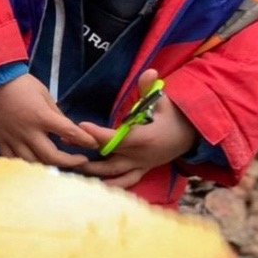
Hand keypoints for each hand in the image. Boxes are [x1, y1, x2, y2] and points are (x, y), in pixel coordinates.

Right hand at [0, 72, 97, 167]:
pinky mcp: (0, 140)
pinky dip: (26, 165)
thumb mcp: (43, 93)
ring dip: (50, 166)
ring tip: (59, 165)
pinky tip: (35, 164)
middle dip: (71, 162)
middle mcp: (28, 132)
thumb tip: (67, 130)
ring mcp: (13, 138)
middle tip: (81, 161)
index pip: (70, 133)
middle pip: (53, 157)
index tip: (93, 144)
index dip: (86, 141)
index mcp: (41, 117)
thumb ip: (55, 113)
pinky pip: (14, 160)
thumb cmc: (18, 82)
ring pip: (34, 163)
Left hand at [70, 68, 199, 184]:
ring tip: (71, 165)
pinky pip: (126, 181)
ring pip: (115, 173)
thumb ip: (150, 88)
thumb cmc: (175, 116)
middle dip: (87, 150)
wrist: (192, 136)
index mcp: (147, 139)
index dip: (99, 134)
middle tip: (65, 142)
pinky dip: (111, 185)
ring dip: (94, 171)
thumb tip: (150, 71)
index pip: (119, 139)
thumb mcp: (164, 101)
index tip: (81, 127)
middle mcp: (143, 156)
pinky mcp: (143, 170)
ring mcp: (142, 165)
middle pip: (110, 156)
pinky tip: (93, 186)